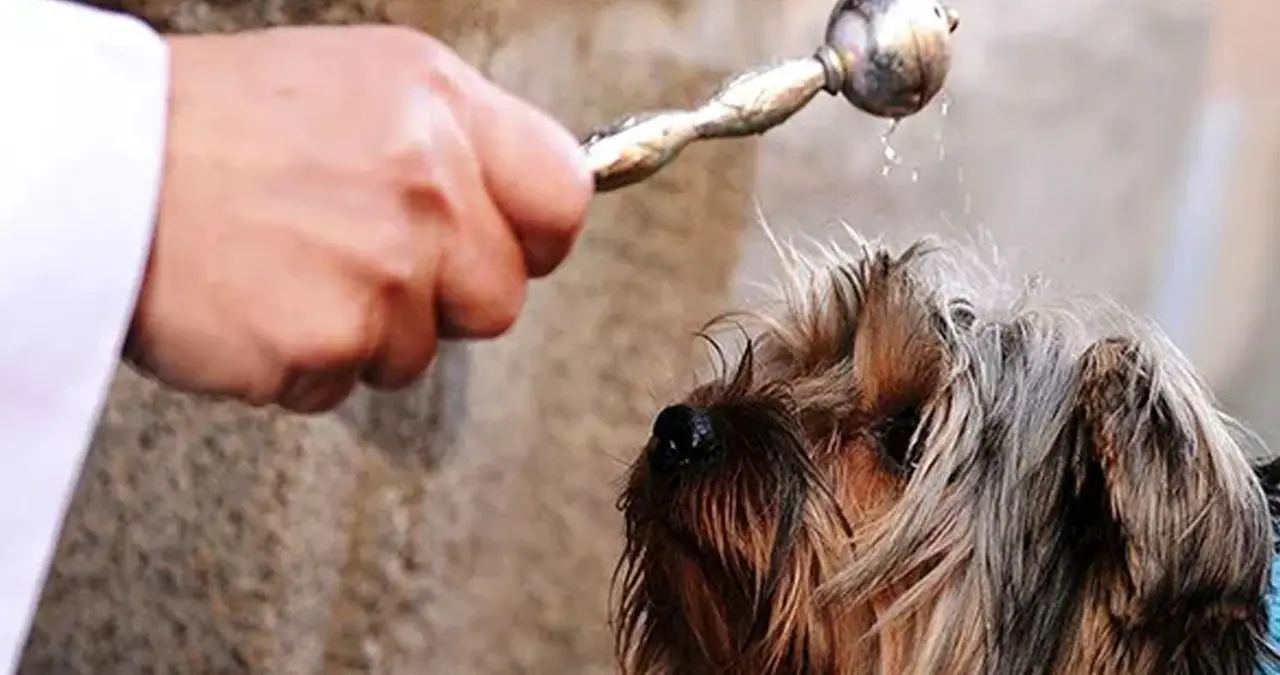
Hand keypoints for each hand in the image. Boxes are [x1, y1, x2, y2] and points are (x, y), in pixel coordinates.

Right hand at [124, 25, 590, 412]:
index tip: (505, 246)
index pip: (563, 197)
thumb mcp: (361, 85)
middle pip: (500, 298)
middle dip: (443, 298)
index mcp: (442, 106)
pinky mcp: (327, 342)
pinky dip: (304, 363)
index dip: (533, 236)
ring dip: (365, 332)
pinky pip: (346, 384)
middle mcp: (427, 186)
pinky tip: (260, 303)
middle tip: (365, 260)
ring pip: (420, 351)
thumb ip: (458, 143)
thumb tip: (529, 205)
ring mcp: (381, 270)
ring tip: (292, 268)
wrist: (100, 167)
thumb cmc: (218, 123)